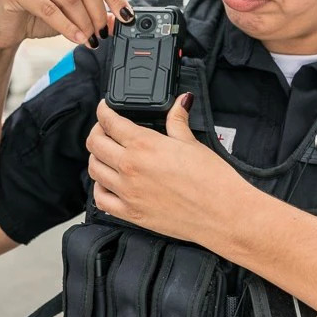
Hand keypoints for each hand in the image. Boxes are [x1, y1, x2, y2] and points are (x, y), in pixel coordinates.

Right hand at [0, 0, 133, 50]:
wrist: (2, 28)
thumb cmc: (36, 16)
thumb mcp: (71, 13)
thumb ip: (94, 12)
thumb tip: (120, 20)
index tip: (126, 16)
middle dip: (99, 12)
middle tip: (104, 33)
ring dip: (84, 22)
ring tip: (90, 39)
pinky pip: (48, 8)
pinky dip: (67, 26)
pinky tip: (76, 38)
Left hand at [85, 95, 250, 244]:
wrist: (223, 214)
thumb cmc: (213, 180)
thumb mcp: (193, 143)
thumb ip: (178, 120)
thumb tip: (180, 101)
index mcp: (145, 145)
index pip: (109, 122)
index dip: (104, 110)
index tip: (106, 108)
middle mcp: (130, 167)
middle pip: (95, 144)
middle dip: (97, 132)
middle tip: (105, 129)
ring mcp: (128, 192)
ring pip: (94, 169)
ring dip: (97, 158)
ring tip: (107, 155)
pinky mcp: (131, 214)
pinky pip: (101, 199)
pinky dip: (99, 188)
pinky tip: (109, 183)